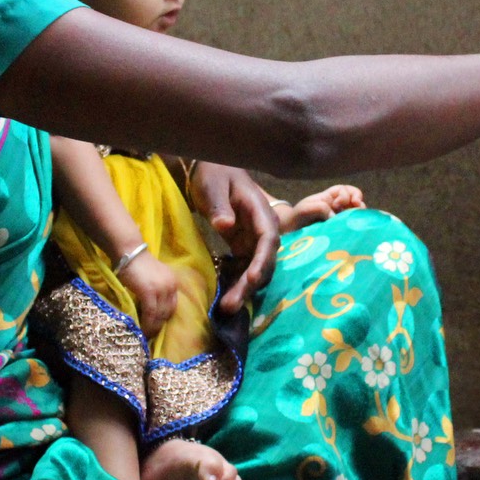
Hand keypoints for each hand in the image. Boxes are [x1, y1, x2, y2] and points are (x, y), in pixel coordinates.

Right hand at [120, 251, 180, 341]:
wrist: (129, 251)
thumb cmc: (136, 263)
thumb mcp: (152, 277)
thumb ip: (155, 290)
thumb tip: (150, 309)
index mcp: (173, 283)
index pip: (172, 306)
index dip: (164, 318)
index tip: (156, 326)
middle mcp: (171, 286)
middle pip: (167, 312)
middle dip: (159, 325)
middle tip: (150, 334)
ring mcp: (161, 289)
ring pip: (159, 315)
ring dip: (153, 327)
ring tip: (145, 335)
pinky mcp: (150, 292)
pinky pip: (150, 313)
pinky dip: (146, 324)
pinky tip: (142, 330)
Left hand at [186, 163, 278, 313]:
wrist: (211, 172)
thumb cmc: (213, 174)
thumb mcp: (212, 186)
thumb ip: (219, 205)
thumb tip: (226, 225)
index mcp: (260, 210)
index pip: (268, 238)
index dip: (262, 260)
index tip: (251, 278)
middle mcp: (263, 228)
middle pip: (265, 260)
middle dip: (251, 284)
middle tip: (232, 304)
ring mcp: (254, 240)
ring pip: (255, 269)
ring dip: (244, 290)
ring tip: (226, 308)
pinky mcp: (243, 248)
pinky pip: (243, 270)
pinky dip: (235, 284)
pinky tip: (223, 299)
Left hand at [277, 184, 364, 231]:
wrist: (291, 233)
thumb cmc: (298, 217)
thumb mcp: (306, 208)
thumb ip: (320, 208)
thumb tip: (336, 217)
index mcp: (329, 197)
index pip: (344, 190)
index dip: (346, 195)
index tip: (338, 204)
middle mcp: (337, 207)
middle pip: (354, 199)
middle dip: (358, 202)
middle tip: (358, 208)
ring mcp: (339, 218)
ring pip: (356, 212)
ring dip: (359, 213)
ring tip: (358, 217)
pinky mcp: (341, 229)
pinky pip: (352, 224)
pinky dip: (356, 224)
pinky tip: (355, 228)